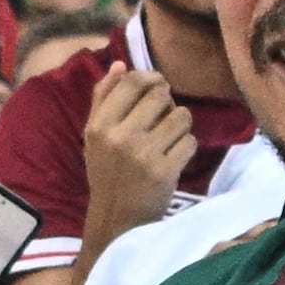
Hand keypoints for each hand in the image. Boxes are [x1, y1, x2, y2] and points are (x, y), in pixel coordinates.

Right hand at [78, 57, 194, 239]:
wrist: (115, 220)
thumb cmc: (106, 173)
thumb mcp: (94, 135)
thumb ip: (103, 98)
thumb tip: (120, 65)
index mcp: (100, 125)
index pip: (132, 82)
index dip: (151, 77)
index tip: (157, 85)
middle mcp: (120, 136)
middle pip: (161, 95)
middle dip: (168, 102)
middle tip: (163, 117)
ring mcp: (144, 154)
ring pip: (181, 116)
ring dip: (180, 125)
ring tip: (170, 138)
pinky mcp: (165, 172)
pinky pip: (190, 142)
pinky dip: (186, 148)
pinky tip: (175, 157)